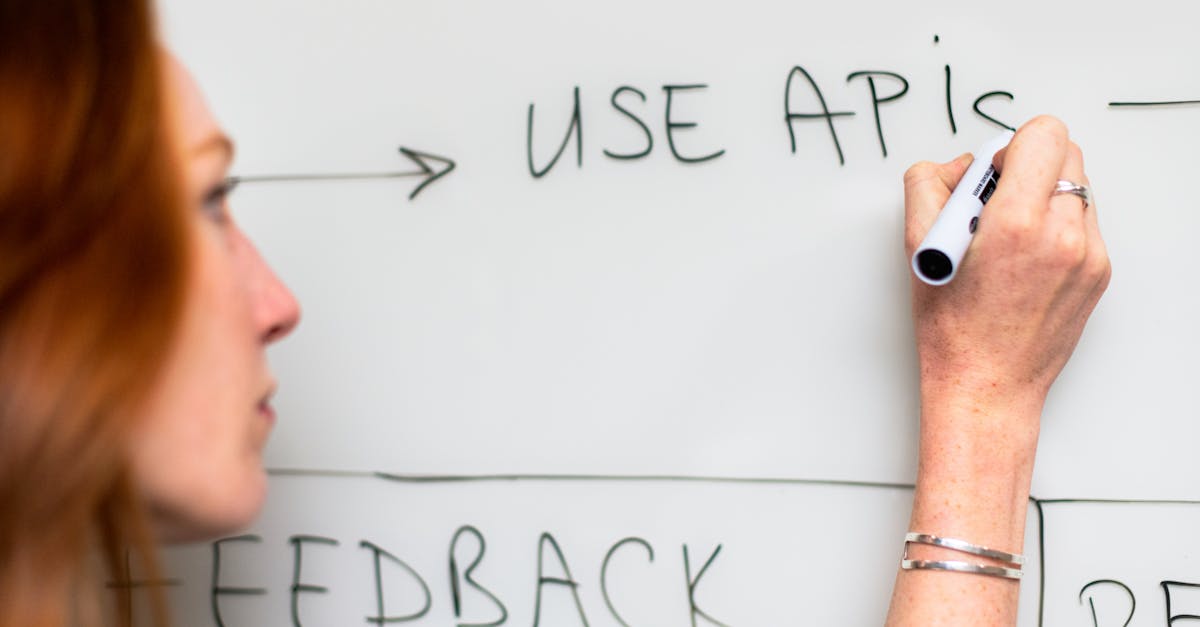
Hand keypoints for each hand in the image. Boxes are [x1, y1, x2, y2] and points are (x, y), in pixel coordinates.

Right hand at [886, 116, 1110, 626]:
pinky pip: (1083, 221)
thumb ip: (930, 184)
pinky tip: (1025, 258)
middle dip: (1028, 166)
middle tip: (994, 203)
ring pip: (1077, 186)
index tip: (990, 174)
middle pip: (1066, 152)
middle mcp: (1064, 234)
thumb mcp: (918, 247)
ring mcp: (1090, 254)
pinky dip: (1056, 225)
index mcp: (1018, 223)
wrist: (987, 387)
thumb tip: (959, 163)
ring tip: (1007, 235)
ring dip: (1044, 195)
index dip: (1009, 146)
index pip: (1042, 134)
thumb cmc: (952, 328)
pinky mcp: (1100, 272)